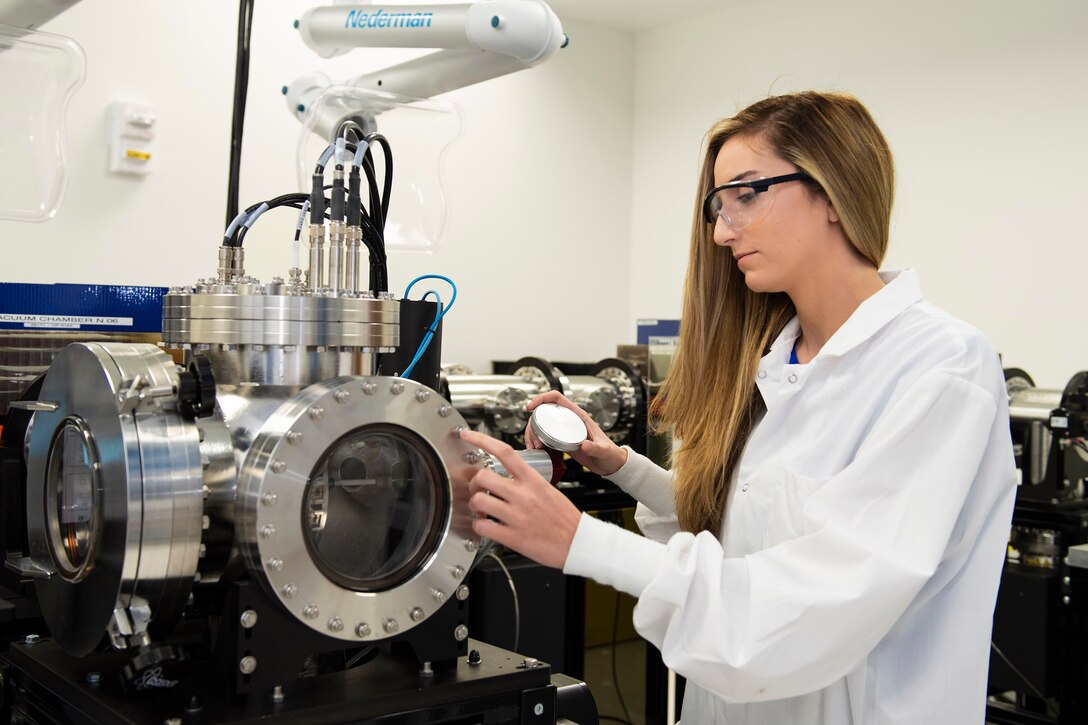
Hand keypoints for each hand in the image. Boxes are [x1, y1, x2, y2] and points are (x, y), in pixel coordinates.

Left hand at [460, 429, 580, 568]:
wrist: (579, 542)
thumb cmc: (565, 518)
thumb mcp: (548, 490)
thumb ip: (526, 482)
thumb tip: (504, 478)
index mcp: (533, 480)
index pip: (504, 452)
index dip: (481, 440)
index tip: (467, 434)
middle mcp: (523, 495)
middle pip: (483, 476)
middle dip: (474, 483)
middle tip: (478, 490)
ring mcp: (517, 516)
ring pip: (478, 501)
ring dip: (474, 506)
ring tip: (482, 510)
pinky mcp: (512, 537)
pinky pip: (482, 527)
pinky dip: (478, 526)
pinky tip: (486, 526)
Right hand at [525, 391, 627, 475]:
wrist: (610, 465)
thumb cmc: (610, 455)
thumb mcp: (603, 451)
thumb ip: (595, 448)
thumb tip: (584, 445)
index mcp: (579, 415)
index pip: (556, 398)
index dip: (541, 398)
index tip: (531, 407)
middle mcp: (570, 420)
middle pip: (544, 412)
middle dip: (533, 424)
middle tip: (534, 441)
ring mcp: (565, 430)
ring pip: (541, 424)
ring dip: (532, 434)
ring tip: (534, 447)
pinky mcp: (562, 440)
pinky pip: (544, 436)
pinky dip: (536, 441)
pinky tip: (536, 449)